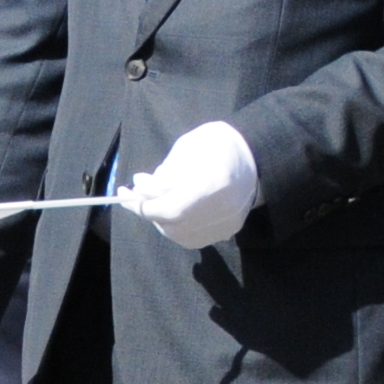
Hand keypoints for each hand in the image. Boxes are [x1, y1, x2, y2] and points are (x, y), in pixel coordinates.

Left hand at [120, 121, 259, 246]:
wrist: (256, 160)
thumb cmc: (218, 145)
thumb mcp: (189, 146)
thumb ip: (165, 171)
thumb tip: (141, 189)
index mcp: (216, 182)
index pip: (171, 207)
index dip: (143, 205)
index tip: (126, 193)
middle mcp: (224, 209)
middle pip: (173, 222)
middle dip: (148, 209)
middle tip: (135, 193)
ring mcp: (227, 224)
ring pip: (178, 233)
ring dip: (158, 218)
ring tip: (154, 197)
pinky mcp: (227, 232)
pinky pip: (190, 237)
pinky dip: (173, 225)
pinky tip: (170, 208)